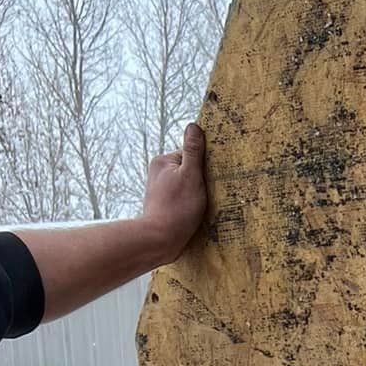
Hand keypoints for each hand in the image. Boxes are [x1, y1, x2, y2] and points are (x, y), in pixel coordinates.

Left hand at [140, 123, 208, 264]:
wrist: (159, 240)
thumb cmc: (177, 208)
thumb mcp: (191, 176)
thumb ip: (193, 151)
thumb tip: (194, 126)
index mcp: (162, 161)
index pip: (190, 156)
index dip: (202, 168)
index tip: (207, 182)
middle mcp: (157, 173)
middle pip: (188, 172)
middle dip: (198, 183)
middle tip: (203, 197)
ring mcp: (158, 191)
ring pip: (185, 187)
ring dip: (194, 197)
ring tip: (196, 209)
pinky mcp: (162, 207)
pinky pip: (180, 201)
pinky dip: (188, 207)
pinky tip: (191, 217)